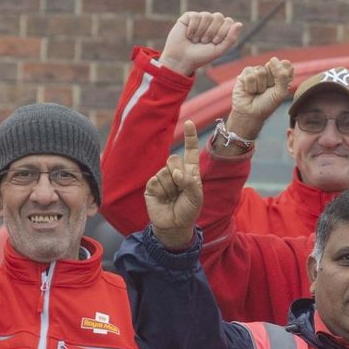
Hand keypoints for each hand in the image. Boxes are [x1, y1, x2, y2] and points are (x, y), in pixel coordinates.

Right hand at [144, 121, 202, 249]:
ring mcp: (163, 178)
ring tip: (172, 197)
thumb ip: (189, 182)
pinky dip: (161, 190)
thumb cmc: (188, 211)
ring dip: (171, 186)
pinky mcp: (152, 186)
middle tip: (180, 189)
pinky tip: (163, 199)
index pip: (190, 151)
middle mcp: (176, 172)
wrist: (174, 226)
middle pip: (174, 159)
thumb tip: (174, 172)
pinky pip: (155, 181)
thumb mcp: (196, 197)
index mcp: (190, 172)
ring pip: (165, 171)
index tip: (189, 122)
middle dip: (178, 173)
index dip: (190, 137)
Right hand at [159, 11, 242, 76]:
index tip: (214, 42)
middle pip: (219, 17)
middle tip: (204, 42)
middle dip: (212, 32)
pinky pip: (196, 16)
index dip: (222, 32)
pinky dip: (193, 28)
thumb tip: (239, 24)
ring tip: (196, 40)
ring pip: (207, 15)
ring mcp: (200, 19)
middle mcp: (211, 22)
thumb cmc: (201, 56)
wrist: (182, 60)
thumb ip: (231, 38)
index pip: (228, 21)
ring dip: (202, 31)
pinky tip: (188, 35)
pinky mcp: (188, 17)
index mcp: (220, 29)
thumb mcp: (219, 50)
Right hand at [224, 57, 294, 140]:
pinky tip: (249, 91)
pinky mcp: (245, 73)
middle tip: (266, 92)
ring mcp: (257, 70)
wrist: (250, 114)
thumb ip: (282, 75)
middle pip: (273, 66)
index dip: (282, 77)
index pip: (286, 65)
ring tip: (257, 92)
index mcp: (282, 74)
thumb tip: (272, 59)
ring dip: (259, 86)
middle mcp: (270, 70)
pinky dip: (250, 87)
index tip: (278, 88)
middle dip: (270, 82)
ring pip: (261, 72)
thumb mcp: (280, 92)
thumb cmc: (267, 105)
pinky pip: (250, 75)